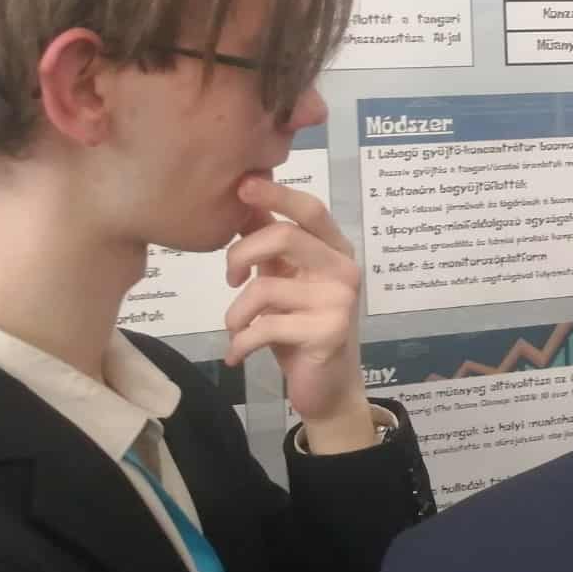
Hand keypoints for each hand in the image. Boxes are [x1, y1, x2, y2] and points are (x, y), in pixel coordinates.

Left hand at [223, 178, 371, 450]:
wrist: (329, 387)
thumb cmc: (301, 329)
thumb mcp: (283, 280)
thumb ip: (269, 244)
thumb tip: (244, 199)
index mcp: (334, 250)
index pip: (310, 209)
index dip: (277, 194)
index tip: (243, 184)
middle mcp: (344, 269)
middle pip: (284, 236)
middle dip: (240, 254)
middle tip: (229, 278)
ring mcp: (339, 300)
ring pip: (266, 286)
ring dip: (235, 313)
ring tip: (235, 329)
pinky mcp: (329, 332)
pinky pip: (266, 327)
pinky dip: (241, 343)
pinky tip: (238, 354)